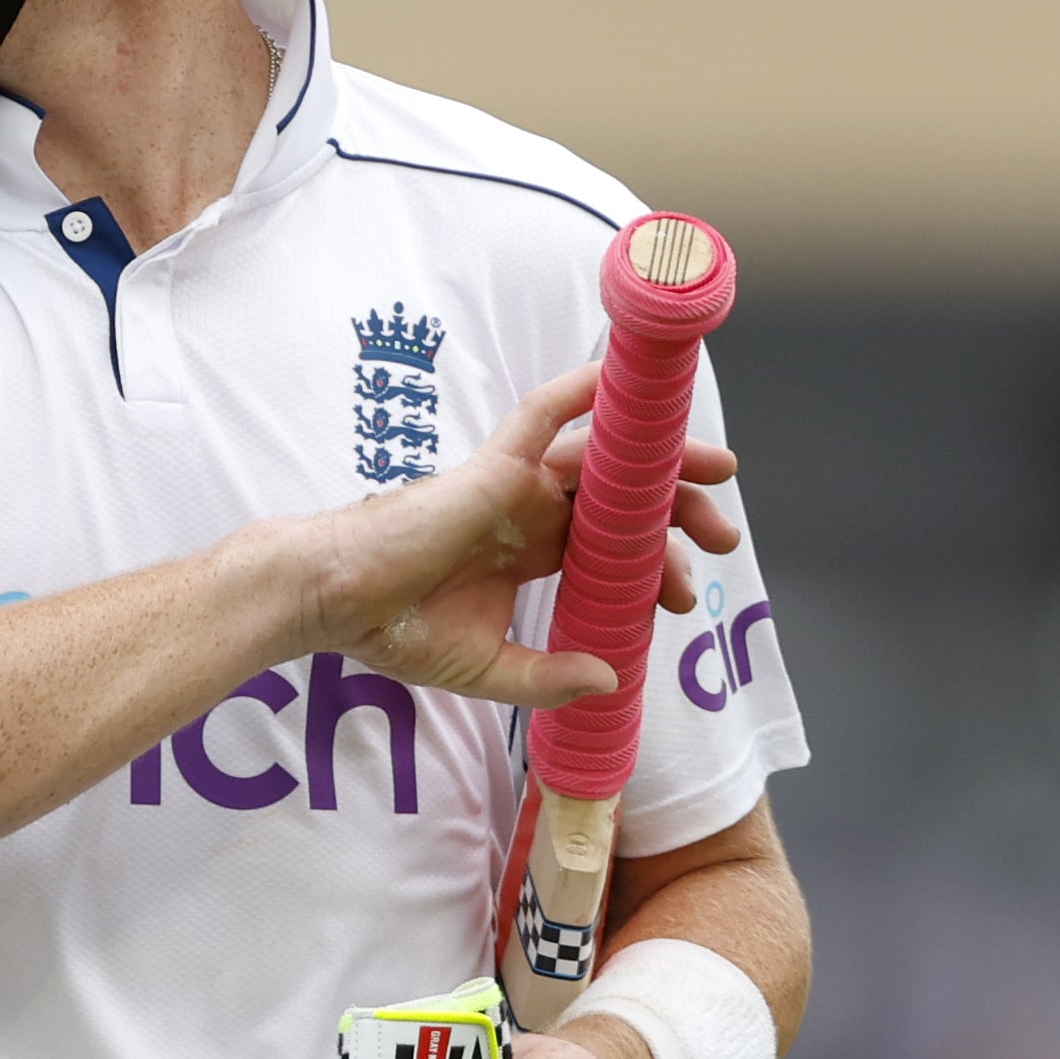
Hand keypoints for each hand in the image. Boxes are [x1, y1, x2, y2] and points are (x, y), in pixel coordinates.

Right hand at [281, 362, 740, 708]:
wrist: (335, 603)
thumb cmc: (392, 631)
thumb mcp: (487, 668)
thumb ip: (549, 677)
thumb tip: (612, 679)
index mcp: (525, 553)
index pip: (609, 547)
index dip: (656, 567)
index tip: (683, 601)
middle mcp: (527, 514)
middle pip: (619, 499)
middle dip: (678, 512)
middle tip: (724, 536)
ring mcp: (511, 487)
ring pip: (601, 458)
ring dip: (660, 459)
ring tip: (718, 472)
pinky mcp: (492, 468)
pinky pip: (541, 416)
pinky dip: (580, 393)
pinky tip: (621, 380)